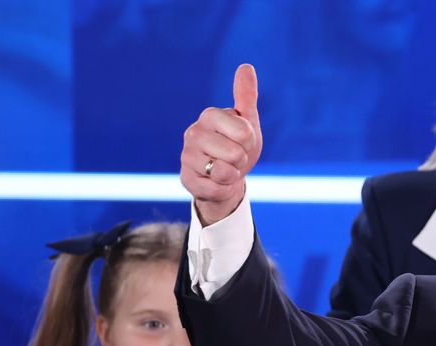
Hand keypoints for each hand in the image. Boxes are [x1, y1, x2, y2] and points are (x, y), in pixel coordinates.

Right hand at [180, 63, 261, 224]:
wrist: (227, 178)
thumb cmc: (237, 146)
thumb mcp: (247, 122)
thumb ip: (246, 96)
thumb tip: (246, 66)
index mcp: (210, 115)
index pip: (245, 133)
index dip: (249, 143)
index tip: (242, 142)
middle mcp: (193, 133)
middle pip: (236, 154)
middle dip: (241, 160)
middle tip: (233, 158)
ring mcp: (187, 156)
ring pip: (224, 172)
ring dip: (231, 175)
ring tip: (224, 168)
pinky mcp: (186, 179)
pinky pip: (215, 188)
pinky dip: (222, 189)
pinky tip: (215, 182)